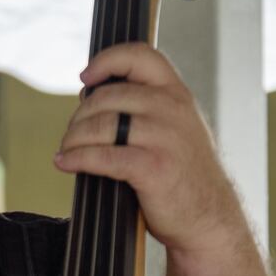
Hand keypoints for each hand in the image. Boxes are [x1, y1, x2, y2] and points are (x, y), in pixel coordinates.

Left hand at [54, 43, 245, 263]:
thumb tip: (91, 95)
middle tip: (72, 136)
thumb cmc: (185, 175)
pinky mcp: (153, 167)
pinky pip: (102, 156)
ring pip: (100, 125)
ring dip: (73, 139)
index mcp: (177, 94)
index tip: (86, 77)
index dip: (107, 60)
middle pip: (107, 96)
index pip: (140, 56)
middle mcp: (172, 109)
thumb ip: (147, 108)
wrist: (210, 219)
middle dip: (79, 116)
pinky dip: (77, 159)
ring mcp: (164, 137)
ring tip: (66, 151)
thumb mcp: (177, 128)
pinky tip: (65, 164)